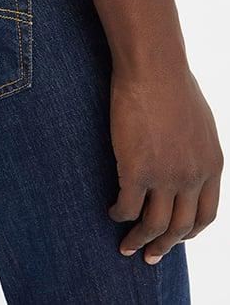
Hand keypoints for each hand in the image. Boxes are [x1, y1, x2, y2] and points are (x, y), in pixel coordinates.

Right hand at [109, 66, 222, 263]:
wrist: (153, 68)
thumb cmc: (171, 83)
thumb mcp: (199, 121)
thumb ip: (196, 147)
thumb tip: (186, 158)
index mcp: (212, 165)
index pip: (206, 215)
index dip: (189, 232)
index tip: (175, 238)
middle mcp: (193, 177)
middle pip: (180, 228)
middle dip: (164, 247)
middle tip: (150, 256)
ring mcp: (165, 177)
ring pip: (154, 226)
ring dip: (139, 241)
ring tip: (126, 247)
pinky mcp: (136, 171)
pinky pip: (127, 207)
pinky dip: (118, 215)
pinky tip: (111, 212)